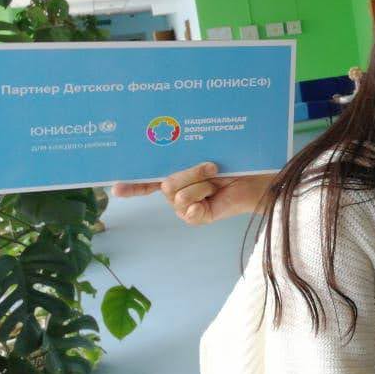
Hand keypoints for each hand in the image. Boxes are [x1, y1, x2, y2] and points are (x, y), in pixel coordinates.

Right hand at [111, 163, 272, 224]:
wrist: (259, 177)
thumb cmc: (235, 163)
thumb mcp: (205, 156)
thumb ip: (183, 161)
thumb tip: (165, 173)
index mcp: (176, 172)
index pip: (147, 180)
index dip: (131, 184)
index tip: (115, 188)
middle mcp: (176, 191)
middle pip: (166, 183)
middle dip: (190, 172)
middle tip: (212, 167)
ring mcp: (186, 206)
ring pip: (177, 195)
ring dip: (202, 183)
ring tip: (218, 181)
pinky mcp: (198, 217)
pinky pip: (188, 210)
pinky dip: (201, 200)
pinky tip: (211, 197)